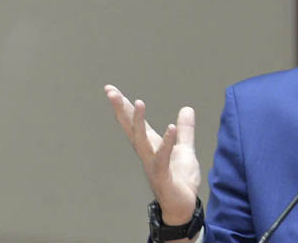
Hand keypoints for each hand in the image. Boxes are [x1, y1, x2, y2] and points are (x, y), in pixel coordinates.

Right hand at [104, 84, 200, 224]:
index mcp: (151, 146)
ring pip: (142, 141)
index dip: (124, 106)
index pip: (134, 123)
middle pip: (131, 128)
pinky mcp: (163, 176)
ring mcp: (153, 165)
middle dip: (122, 110)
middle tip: (111, 92)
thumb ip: (185, 130)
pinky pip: (162, 157)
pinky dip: (166, 143)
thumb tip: (187, 108)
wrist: (183, 207)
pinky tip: (170, 128)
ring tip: (139, 102)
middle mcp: (147, 154)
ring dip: (139, 122)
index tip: (111, 90)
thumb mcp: (185, 150)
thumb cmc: (180, 181)